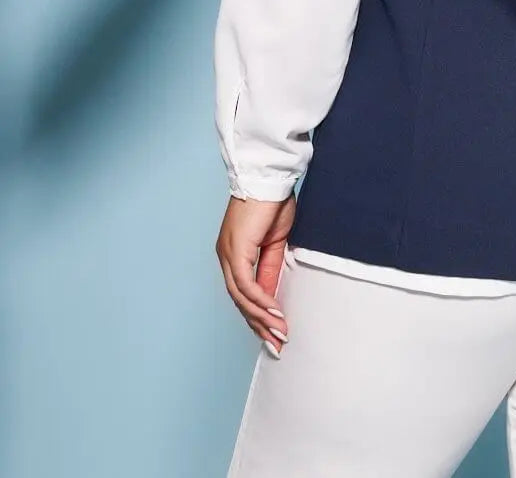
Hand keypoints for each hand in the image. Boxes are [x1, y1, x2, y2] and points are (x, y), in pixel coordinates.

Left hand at [215, 192, 295, 352]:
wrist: (269, 179)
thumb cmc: (273, 203)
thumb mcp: (276, 242)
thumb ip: (270, 269)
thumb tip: (272, 296)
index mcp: (234, 254)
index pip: (242, 293)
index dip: (258, 315)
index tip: (274, 332)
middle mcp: (225, 257)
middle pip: (239, 301)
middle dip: (259, 325)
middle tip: (276, 344)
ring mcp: (228, 255)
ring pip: (241, 298)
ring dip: (262, 318)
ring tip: (280, 334)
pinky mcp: (235, 251)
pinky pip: (247, 285)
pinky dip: (262, 301)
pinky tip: (275, 313)